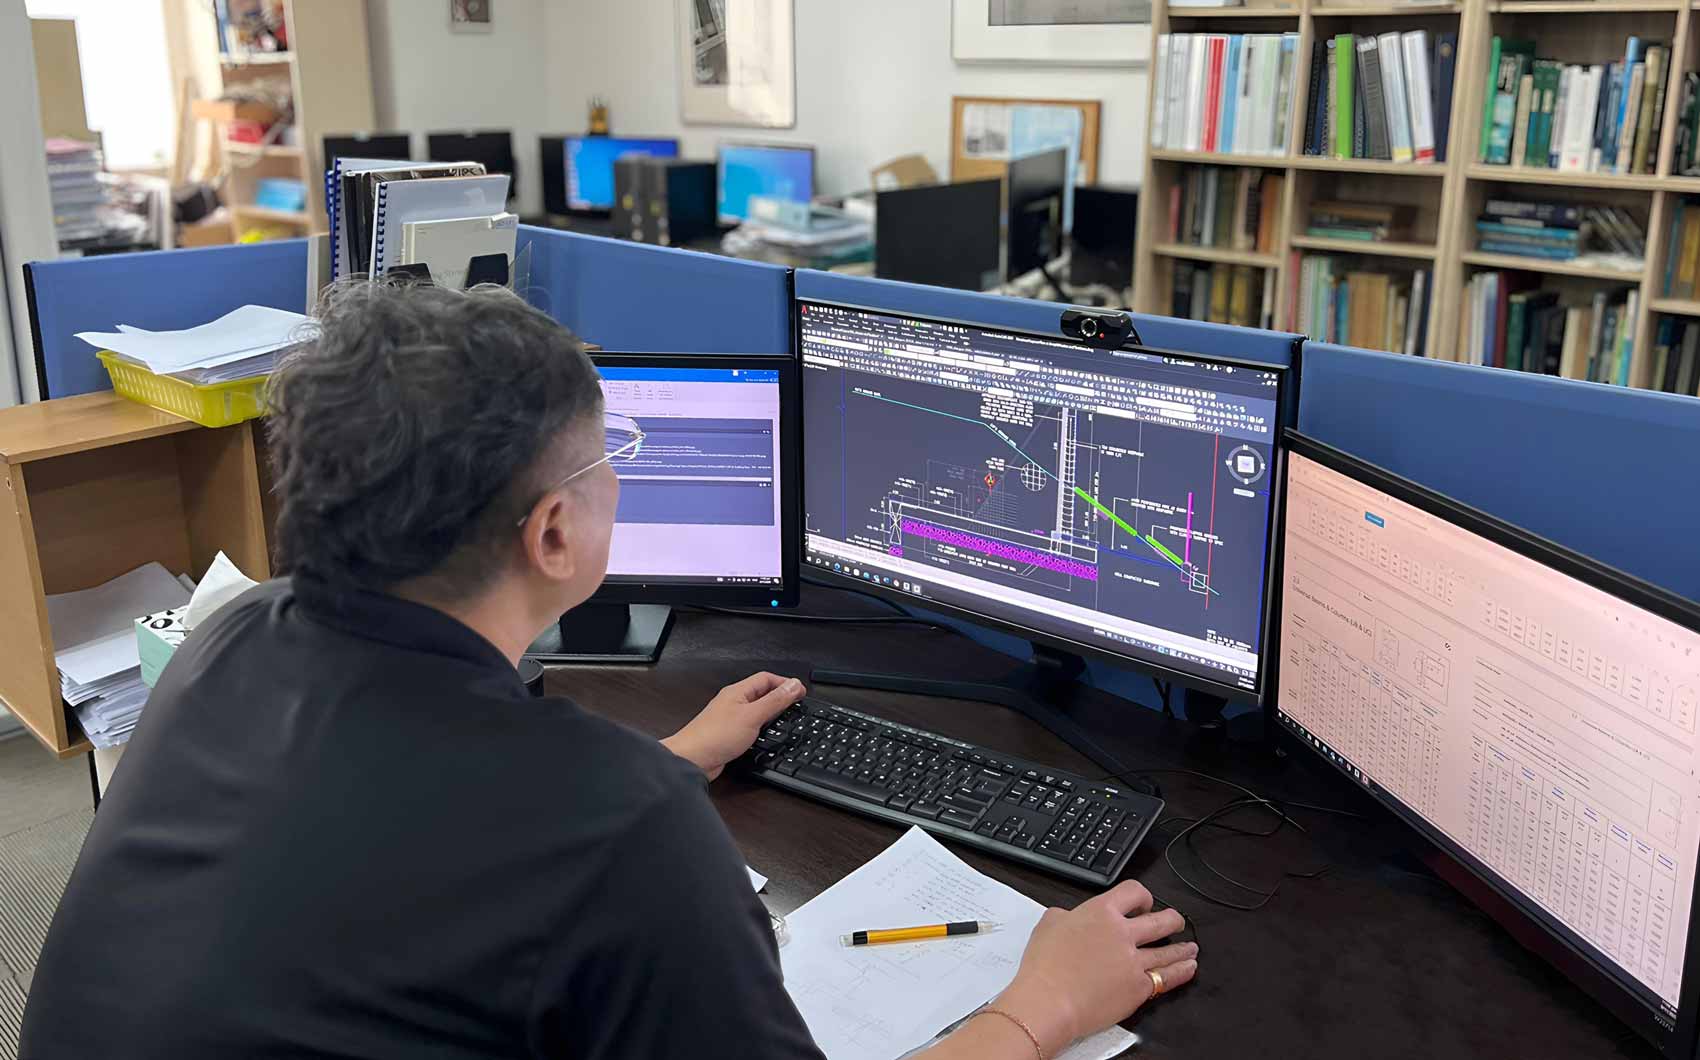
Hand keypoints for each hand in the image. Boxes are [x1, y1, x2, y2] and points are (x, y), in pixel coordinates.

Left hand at [662, 672, 805, 779]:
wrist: (692, 760)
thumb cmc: (714, 736)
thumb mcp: (752, 715)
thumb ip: (774, 701)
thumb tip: (793, 685)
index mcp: (737, 692)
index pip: (766, 679)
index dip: (785, 683)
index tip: (800, 691)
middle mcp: (733, 703)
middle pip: (761, 693)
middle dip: (780, 696)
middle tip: (796, 703)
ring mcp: (731, 719)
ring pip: (756, 710)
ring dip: (771, 712)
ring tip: (786, 716)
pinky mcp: (729, 735)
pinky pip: (750, 725)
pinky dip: (762, 727)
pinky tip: (767, 734)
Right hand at [992, 881, 1196, 1053]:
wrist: (1049, 1000)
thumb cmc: (1044, 966)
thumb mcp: (1048, 924)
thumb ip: (1065, 915)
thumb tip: (1069, 917)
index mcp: (1101, 912)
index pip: (1134, 892)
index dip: (1143, 897)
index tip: (1144, 904)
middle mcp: (1123, 933)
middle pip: (1161, 920)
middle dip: (1172, 920)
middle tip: (1175, 922)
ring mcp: (1134, 960)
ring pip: (1169, 950)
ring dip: (1183, 948)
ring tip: (1190, 947)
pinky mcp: (1139, 987)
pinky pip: (1168, 977)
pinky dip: (1182, 972)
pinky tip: (1187, 968)